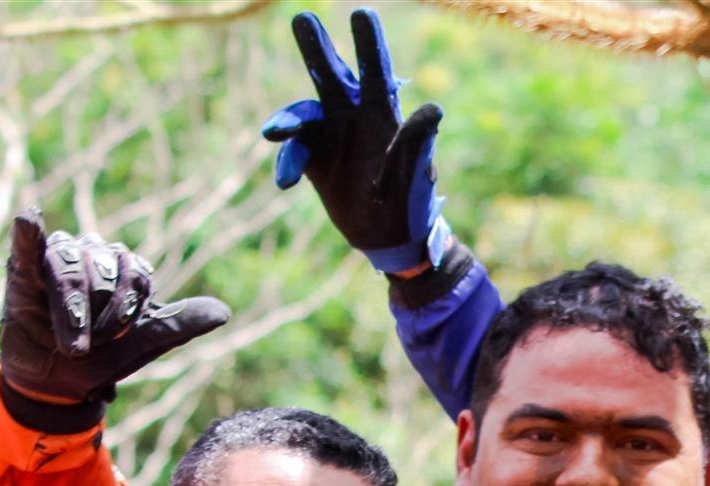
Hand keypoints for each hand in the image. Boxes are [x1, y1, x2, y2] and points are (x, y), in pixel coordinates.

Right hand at [0, 208, 229, 403]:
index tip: (116, 338)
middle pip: (104, 268)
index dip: (128, 308)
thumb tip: (223, 312)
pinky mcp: (24, 269)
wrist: (55, 383)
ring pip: (70, 266)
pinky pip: (29, 245)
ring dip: (71, 307)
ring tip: (70, 341)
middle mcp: (93, 255)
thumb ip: (177, 324)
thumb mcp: (140, 345)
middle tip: (87, 345)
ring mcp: (58, 259)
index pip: (137, 273)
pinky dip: (29, 233)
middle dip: (99, 313)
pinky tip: (29, 219)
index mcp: (124, 268)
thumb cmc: (99, 358)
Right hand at [260, 9, 448, 273]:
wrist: (390, 238)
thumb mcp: (416, 173)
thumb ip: (418, 141)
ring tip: (275, 133)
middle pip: (331, 74)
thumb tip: (434, 108)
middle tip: (302, 18)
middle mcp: (354, 115)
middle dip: (316, 48)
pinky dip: (288, 160)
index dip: (368, 43)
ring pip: (303, 112)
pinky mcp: (314, 159)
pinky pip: (294, 150)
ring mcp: (331, 135)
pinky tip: (286, 181)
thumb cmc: (412, 203)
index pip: (375, 71)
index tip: (361, 14)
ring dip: (287, 118)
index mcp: (384, 113)